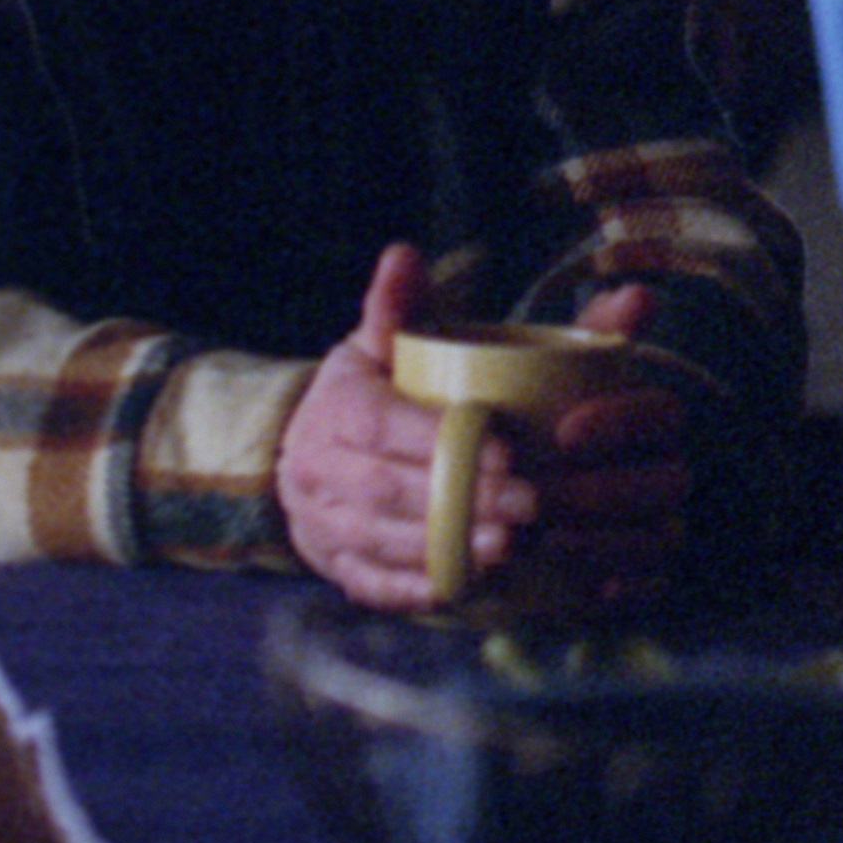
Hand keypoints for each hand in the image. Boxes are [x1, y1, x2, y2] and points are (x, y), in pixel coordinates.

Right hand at [277, 252, 694, 609]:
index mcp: (335, 407)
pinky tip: (466, 584)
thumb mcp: (379, 342)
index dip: (440, 440)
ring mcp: (322, 524)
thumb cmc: (369, 388)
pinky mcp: (335, 566)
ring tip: (511, 546)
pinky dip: (416, 589)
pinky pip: (373, 585)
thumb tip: (405, 253)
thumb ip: (399, 305)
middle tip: (530, 503)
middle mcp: (317, 469)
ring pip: (381, 542)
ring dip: (447, 549)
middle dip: (460, 499)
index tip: (505, 449)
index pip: (381, 426)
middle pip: (388, 491)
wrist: (312, 449)